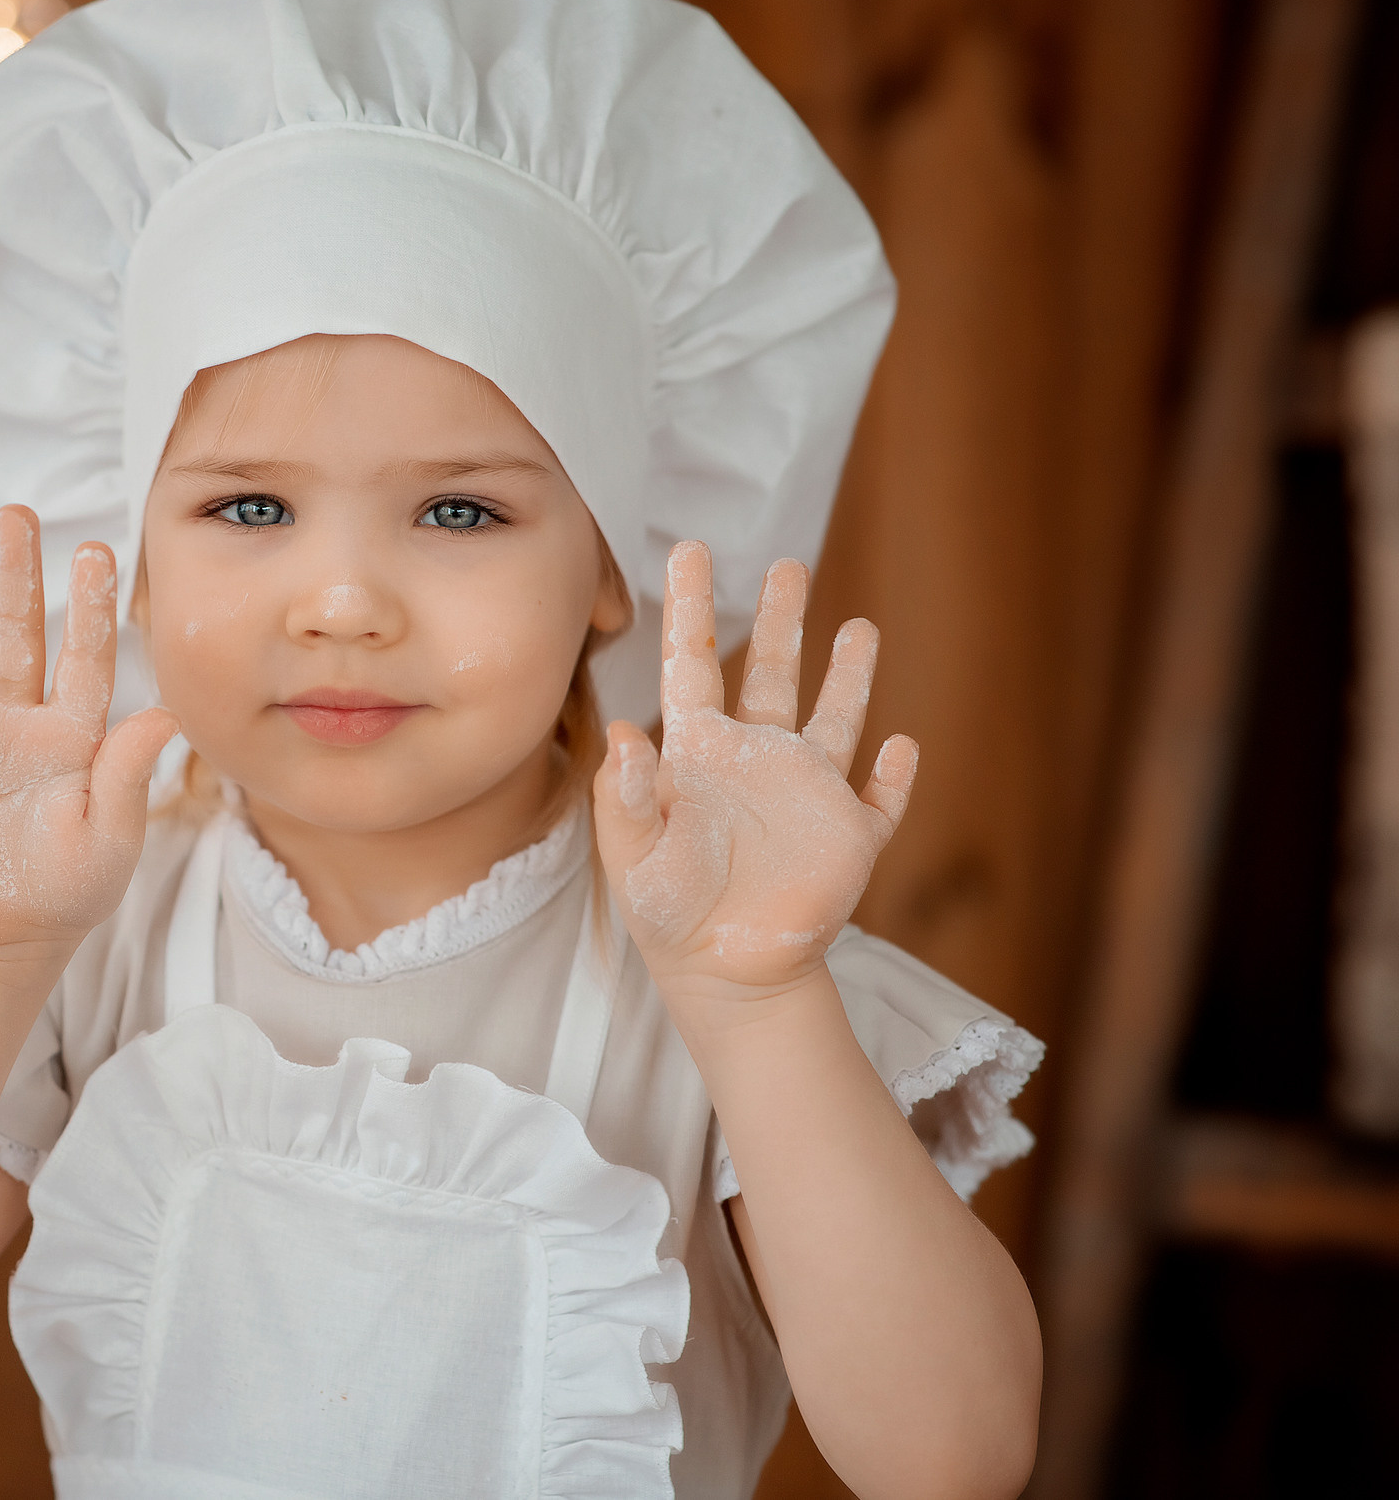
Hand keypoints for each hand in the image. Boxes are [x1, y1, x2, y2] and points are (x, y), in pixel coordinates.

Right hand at [0, 505, 179, 964]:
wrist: (7, 934)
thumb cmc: (71, 885)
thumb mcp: (112, 838)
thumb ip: (128, 775)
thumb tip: (166, 714)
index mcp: (71, 735)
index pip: (83, 659)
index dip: (89, 607)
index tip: (99, 550)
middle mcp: (17, 724)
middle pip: (16, 639)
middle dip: (18, 578)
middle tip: (19, 513)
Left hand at [592, 541, 917, 998]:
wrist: (723, 976)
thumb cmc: (666, 913)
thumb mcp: (633, 857)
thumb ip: (625, 798)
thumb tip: (621, 733)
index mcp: (697, 756)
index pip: (692, 665)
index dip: (692, 607)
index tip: (691, 548)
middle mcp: (755, 761)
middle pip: (772, 673)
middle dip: (781, 618)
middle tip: (788, 563)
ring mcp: (807, 796)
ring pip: (835, 719)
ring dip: (851, 675)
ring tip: (859, 626)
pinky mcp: (850, 838)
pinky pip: (881, 797)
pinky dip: (894, 774)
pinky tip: (904, 747)